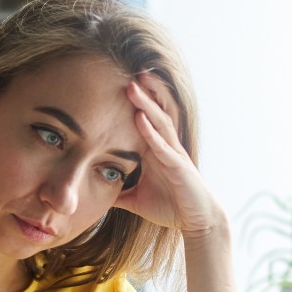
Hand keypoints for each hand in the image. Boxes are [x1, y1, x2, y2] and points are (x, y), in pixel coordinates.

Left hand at [115, 72, 225, 236]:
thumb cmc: (170, 207)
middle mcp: (166, 147)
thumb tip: (95, 194)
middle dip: (144, 92)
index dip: (136, 101)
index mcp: (156, 150)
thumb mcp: (136, 199)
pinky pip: (163, 146)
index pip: (145, 119)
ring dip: (146, 103)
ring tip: (134, 84)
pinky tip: (140, 117)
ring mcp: (174, 155)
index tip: (118, 82)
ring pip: (160, 123)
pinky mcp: (178, 168)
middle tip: (130, 70)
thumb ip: (118, 193)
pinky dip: (151, 132)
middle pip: (154, 113)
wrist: (197, 222)